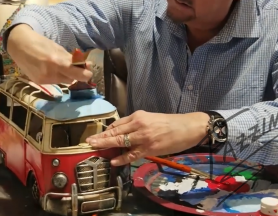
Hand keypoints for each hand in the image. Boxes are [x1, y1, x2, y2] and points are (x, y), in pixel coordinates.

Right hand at [7, 24, 92, 83]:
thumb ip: (71, 58)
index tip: (89, 70)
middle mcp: (51, 73)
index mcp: (57, 62)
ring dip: (65, 75)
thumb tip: (86, 65)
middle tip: (76, 66)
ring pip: (63, 81)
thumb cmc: (40, 43)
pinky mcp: (38, 82)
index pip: (78, 74)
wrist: (18, 45)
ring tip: (59, 65)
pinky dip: (56, 76)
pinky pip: (54, 81)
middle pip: (71, 79)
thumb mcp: (57, 48)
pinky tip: (50, 68)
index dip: (86, 74)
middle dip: (76, 74)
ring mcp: (44, 80)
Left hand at [86, 110, 208, 165]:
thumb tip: (122, 133)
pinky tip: (113, 160)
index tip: (97, 135)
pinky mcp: (149, 148)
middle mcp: (138, 124)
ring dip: (106, 145)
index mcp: (138, 116)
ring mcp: (143, 137)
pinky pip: (132, 154)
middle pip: (115, 132)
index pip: (117, 124)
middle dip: (101, 137)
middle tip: (88, 142)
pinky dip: (122, 158)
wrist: (188, 127)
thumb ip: (136, 125)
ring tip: (95, 148)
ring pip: (121, 141)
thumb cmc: (170, 123)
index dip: (106, 130)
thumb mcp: (150, 118)